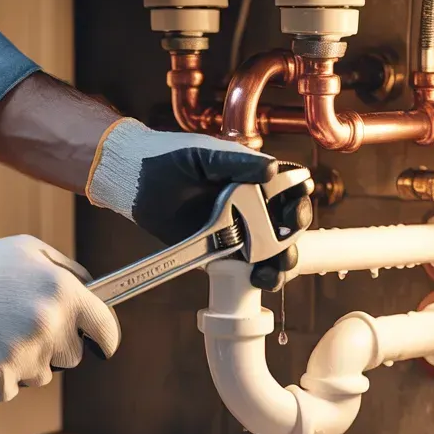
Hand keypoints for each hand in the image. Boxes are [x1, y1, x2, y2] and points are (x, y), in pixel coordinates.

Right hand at [0, 235, 119, 402]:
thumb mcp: (31, 251)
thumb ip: (69, 272)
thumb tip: (93, 291)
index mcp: (64, 294)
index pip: (106, 331)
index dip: (103, 338)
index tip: (99, 343)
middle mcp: (50, 326)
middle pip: (73, 356)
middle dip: (57, 346)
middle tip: (27, 326)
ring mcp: (26, 354)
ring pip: (43, 374)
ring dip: (29, 361)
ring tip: (0, 334)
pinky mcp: (1, 376)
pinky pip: (14, 387)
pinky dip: (2, 376)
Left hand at [84, 119, 312, 289]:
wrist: (133, 180)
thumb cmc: (169, 157)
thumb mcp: (206, 155)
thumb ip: (239, 162)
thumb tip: (272, 170)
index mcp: (254, 178)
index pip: (291, 190)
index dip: (299, 200)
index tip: (294, 208)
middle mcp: (252, 206)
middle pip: (288, 227)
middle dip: (293, 237)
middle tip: (285, 241)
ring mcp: (237, 232)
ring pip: (272, 253)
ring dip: (280, 264)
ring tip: (272, 270)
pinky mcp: (219, 254)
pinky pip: (244, 269)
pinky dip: (255, 277)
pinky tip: (255, 278)